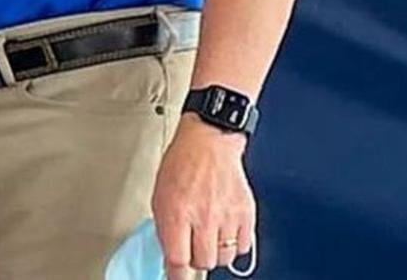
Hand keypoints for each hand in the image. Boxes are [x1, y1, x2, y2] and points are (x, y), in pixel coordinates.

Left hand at [152, 115, 254, 277]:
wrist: (209, 141)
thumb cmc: (181, 163)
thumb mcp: (160, 194)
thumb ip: (165, 227)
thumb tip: (169, 255)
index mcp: (176, 212)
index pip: (178, 260)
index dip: (176, 274)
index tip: (176, 277)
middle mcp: (203, 217)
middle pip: (203, 262)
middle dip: (195, 258)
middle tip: (192, 246)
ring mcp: (227, 217)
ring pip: (224, 258)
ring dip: (215, 251)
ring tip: (208, 234)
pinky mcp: (246, 215)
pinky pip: (243, 247)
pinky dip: (234, 244)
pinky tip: (224, 229)